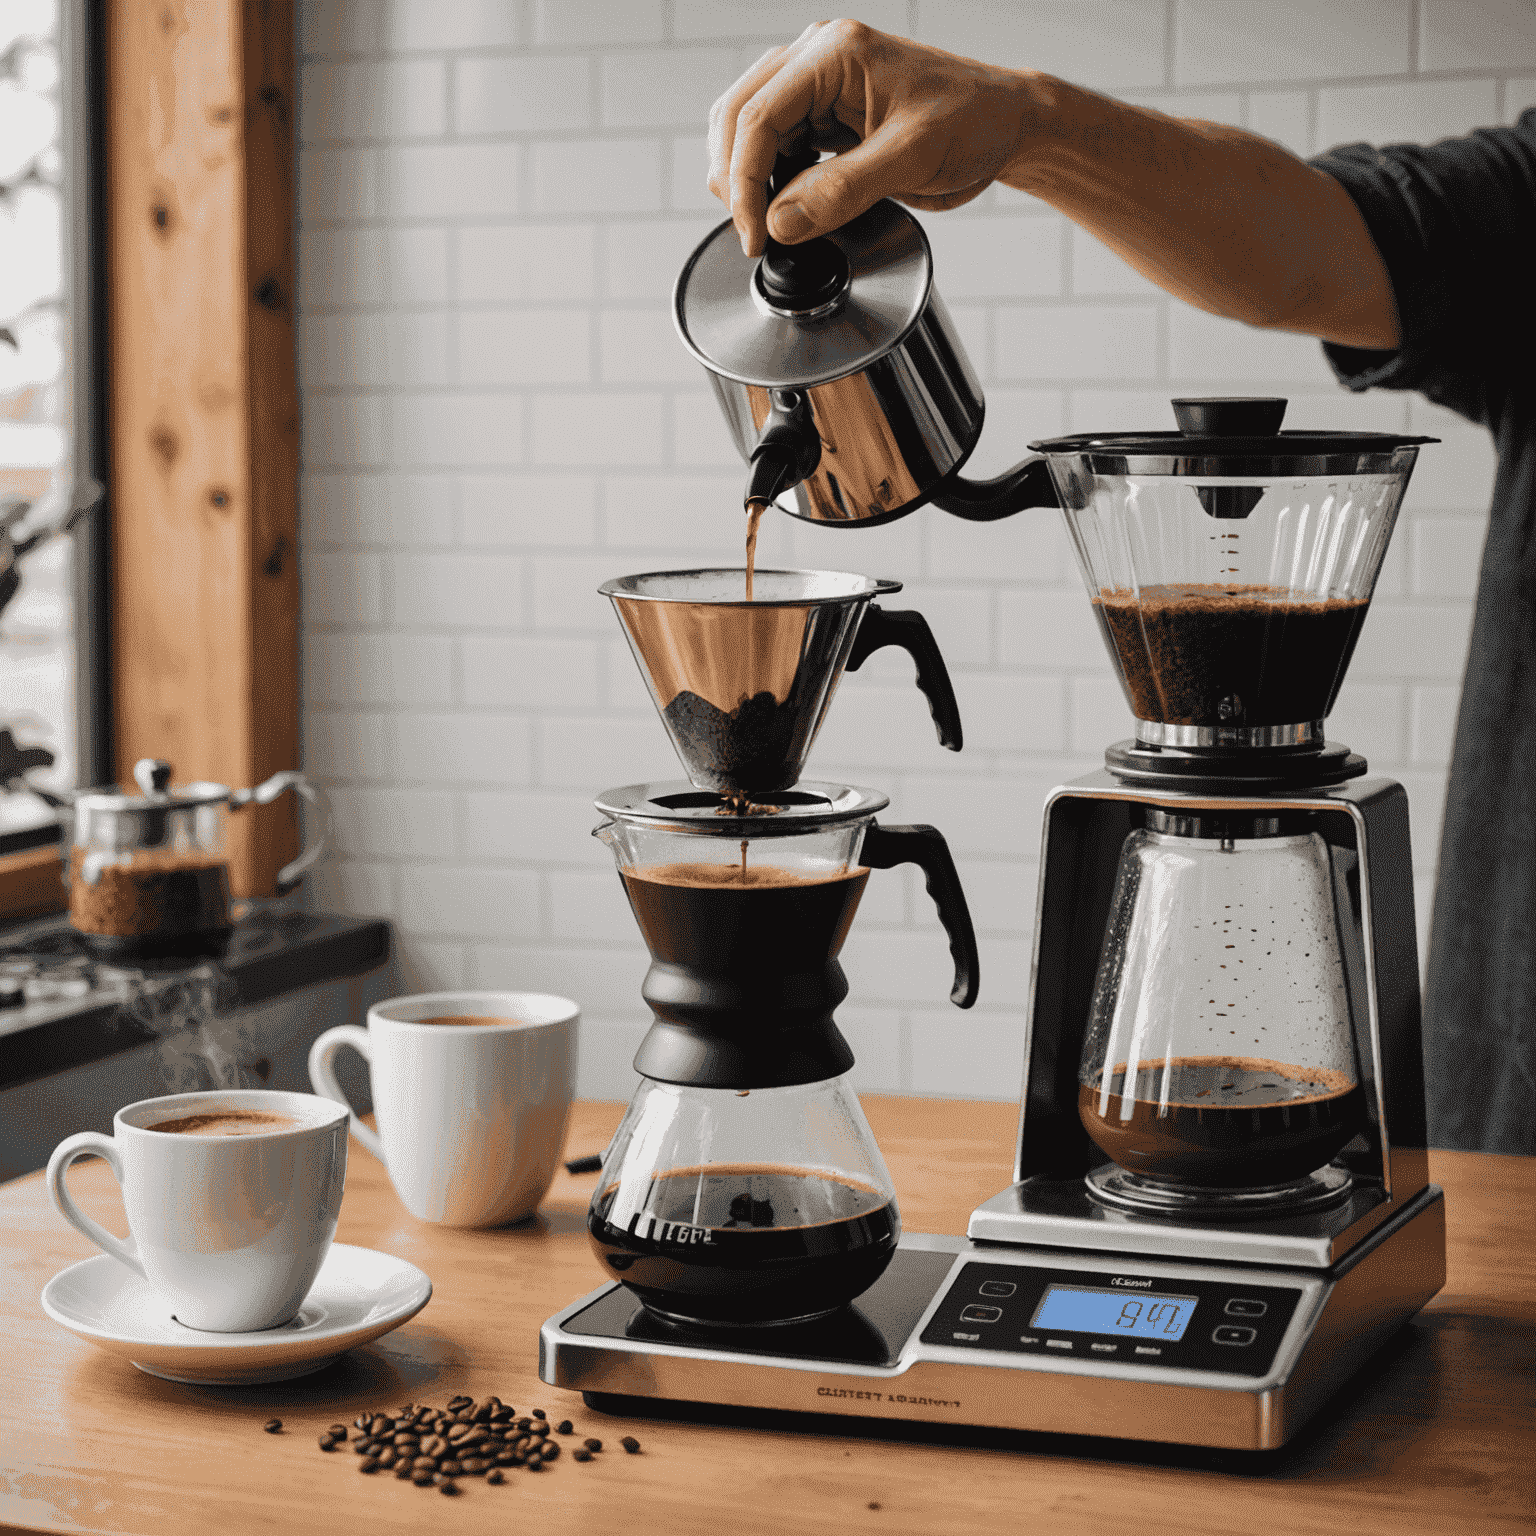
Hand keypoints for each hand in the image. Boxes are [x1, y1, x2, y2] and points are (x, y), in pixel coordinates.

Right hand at [707, 19, 1032, 254]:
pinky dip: (769, 180)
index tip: (754, 234)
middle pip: (737, 115)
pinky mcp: (824, 113)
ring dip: (746, 179)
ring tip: (764, 225)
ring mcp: (818, 84)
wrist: (1005, 123)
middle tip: (752, 235)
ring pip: (747, 128)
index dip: (745, 182)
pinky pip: (775, 144)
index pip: (759, 116)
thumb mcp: (913, 158)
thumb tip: (781, 222)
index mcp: (835, 54)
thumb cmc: (974, 122)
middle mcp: (817, 58)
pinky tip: (784, 209)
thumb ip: (843, 190)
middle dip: (734, 179)